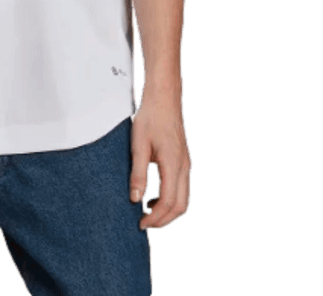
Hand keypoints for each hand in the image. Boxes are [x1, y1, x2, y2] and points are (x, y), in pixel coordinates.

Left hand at [130, 91, 191, 230]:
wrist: (165, 98)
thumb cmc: (151, 117)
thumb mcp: (138, 144)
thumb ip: (138, 173)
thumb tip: (135, 199)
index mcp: (173, 164)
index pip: (167, 202)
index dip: (155, 218)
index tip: (140, 224)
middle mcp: (184, 167)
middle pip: (181, 207)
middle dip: (165, 221)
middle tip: (145, 224)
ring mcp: (187, 164)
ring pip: (185, 199)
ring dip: (169, 212)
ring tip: (149, 213)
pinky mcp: (185, 160)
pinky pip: (183, 188)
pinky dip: (172, 200)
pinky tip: (155, 197)